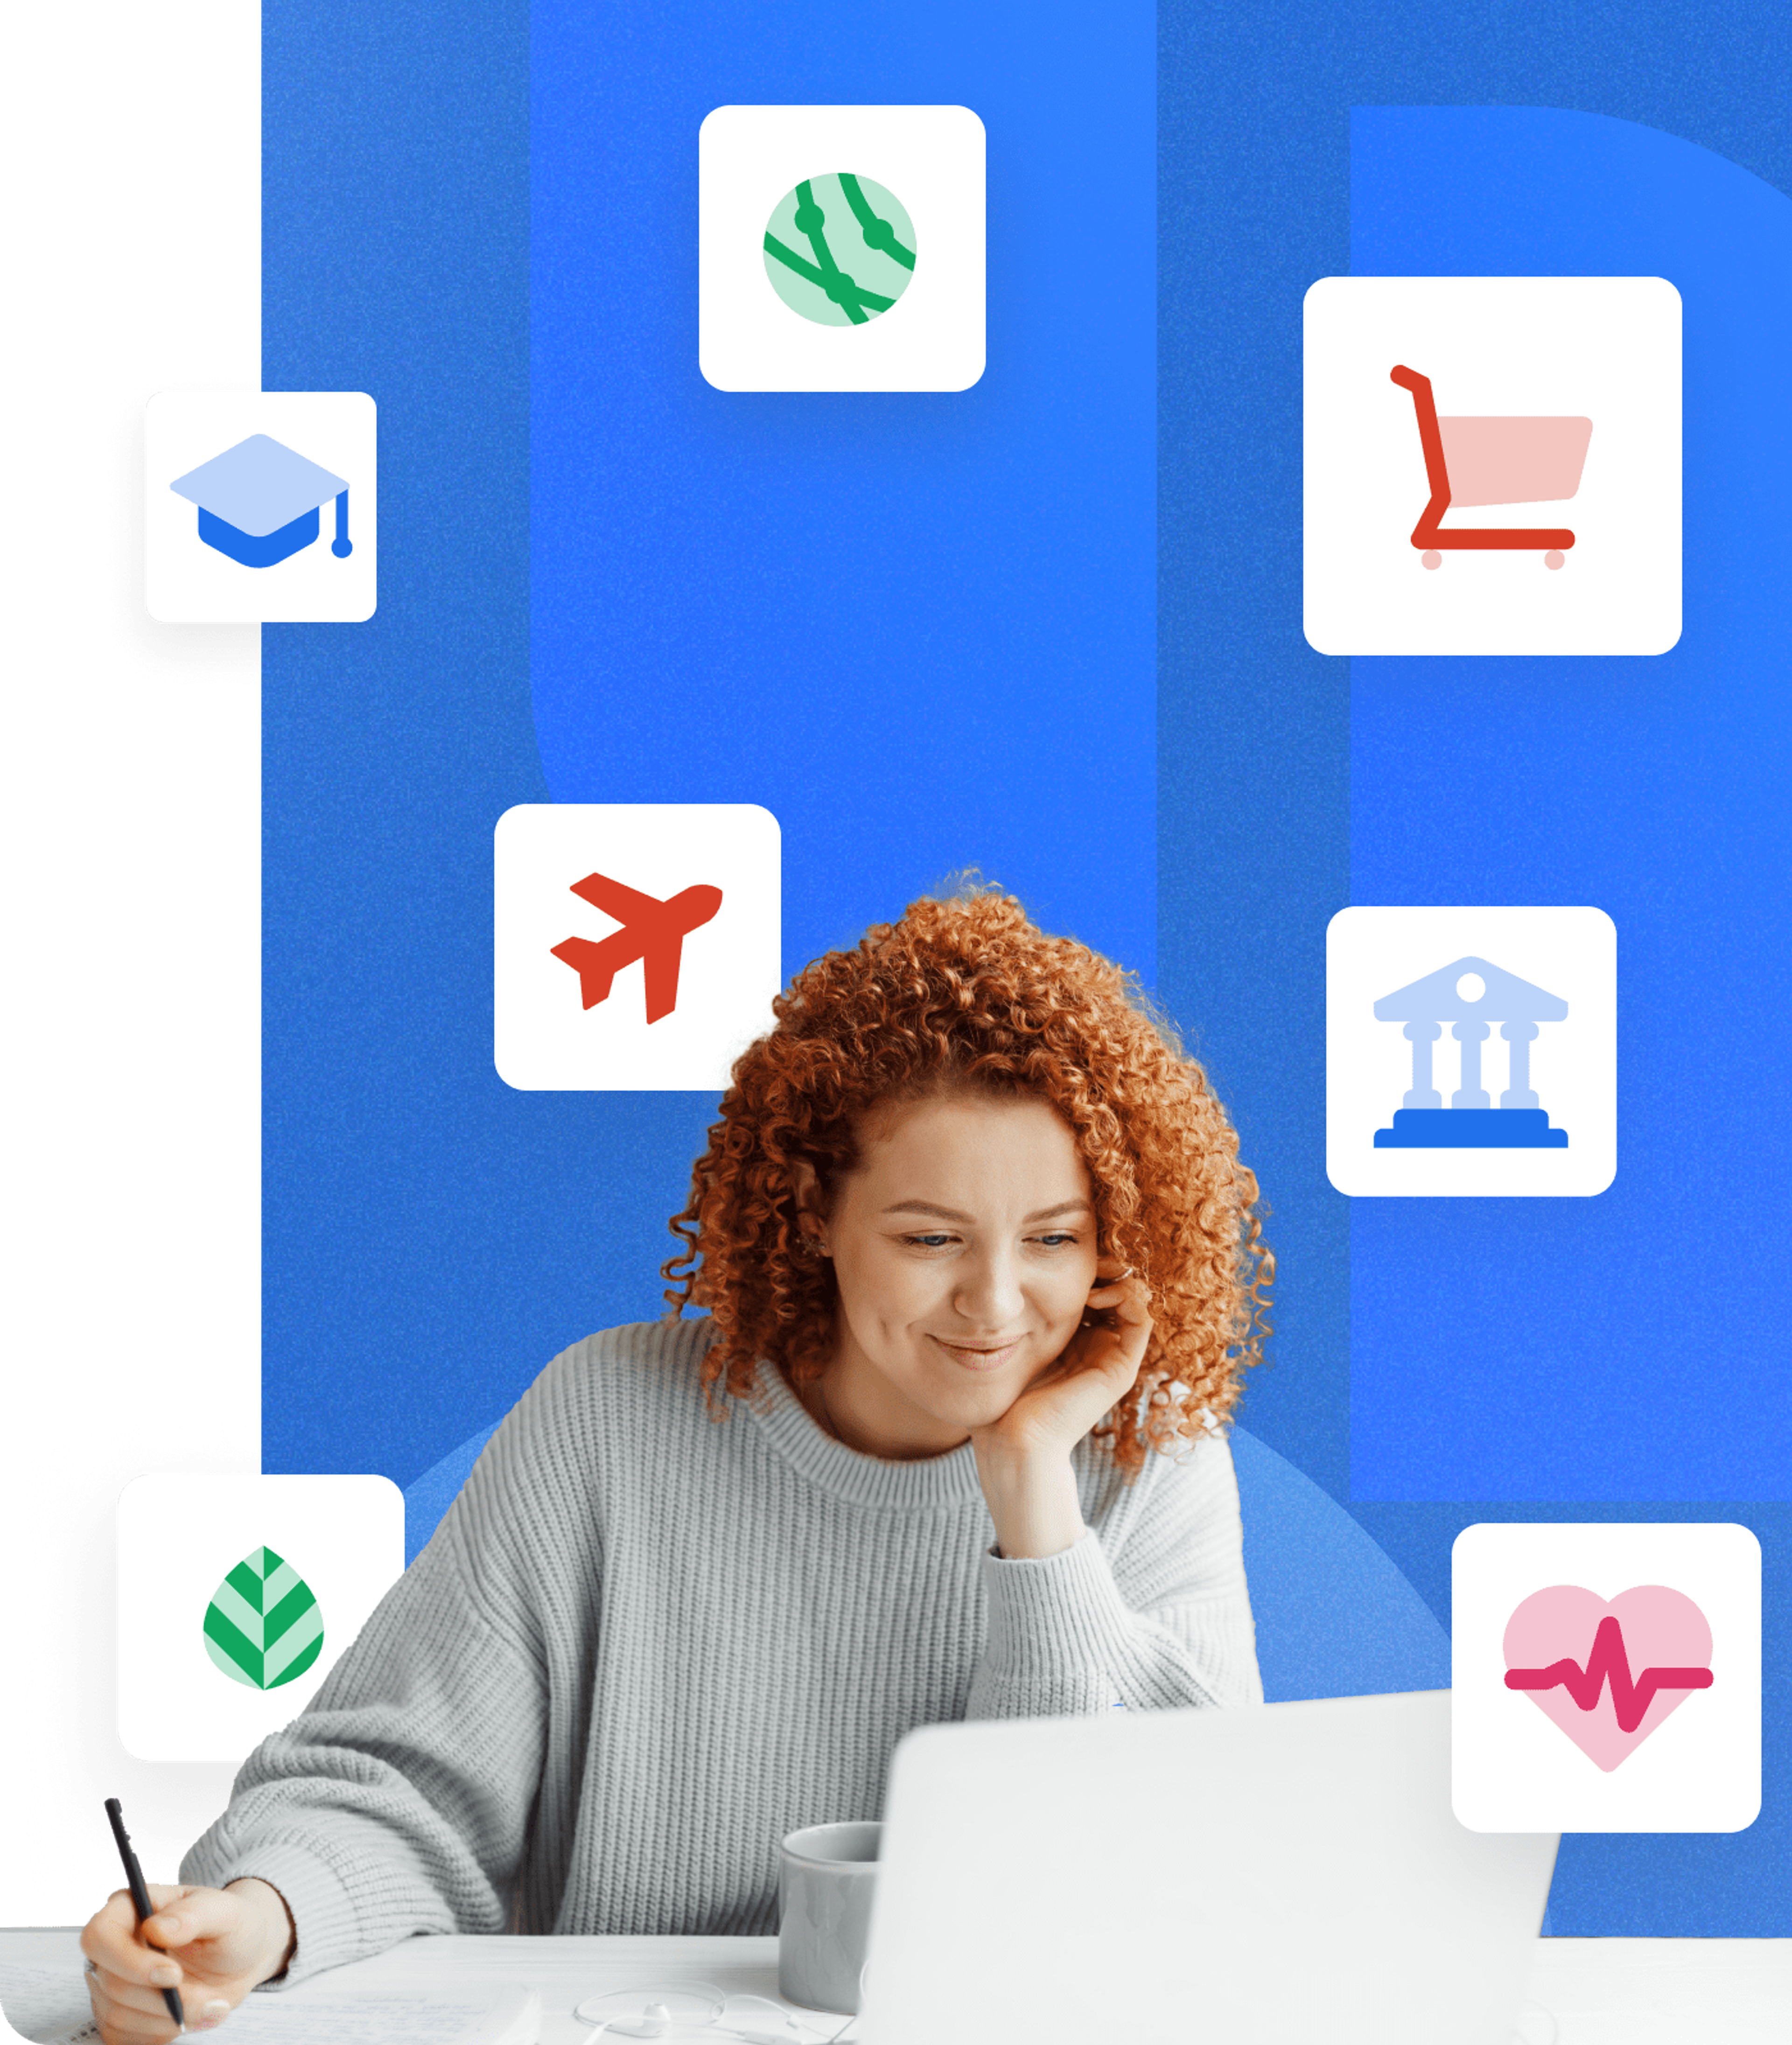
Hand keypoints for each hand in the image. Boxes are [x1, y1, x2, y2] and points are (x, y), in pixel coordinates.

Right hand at [81, 1879, 293, 2042]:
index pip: (100, 1937)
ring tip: (209, 2005)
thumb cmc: (231, 1926)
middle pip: (110, 1984)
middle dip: (161, 1999)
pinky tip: (191, 2017)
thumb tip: (156, 1929)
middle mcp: (113, 1947)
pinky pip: (124, 2038)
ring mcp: (112, 1984)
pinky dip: (162, 2032)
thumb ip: (193, 1915)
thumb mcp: (226, 1912)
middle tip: (205, 1999)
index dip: (130, 1961)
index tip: (173, 1975)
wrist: (240, 1959)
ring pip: (118, 2016)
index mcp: (130, 1909)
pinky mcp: (120, 2015)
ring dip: (168, 2018)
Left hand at [969, 1257, 1153, 1468]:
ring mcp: (1113, 1359)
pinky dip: (1127, 1298)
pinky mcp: (1120, 1370)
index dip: (1088, 1268)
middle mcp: (1099, 1348)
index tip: (1068, 1255)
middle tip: (1089, 1256)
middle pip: (1117, 1293)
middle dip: (1106, 1268)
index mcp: (1075, 1341)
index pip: (1095, 1292)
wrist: (1014, 1439)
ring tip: (1093, 1276)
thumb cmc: (1004, 1396)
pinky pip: (1142, 1321)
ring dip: (1118, 1279)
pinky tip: (1097, 1295)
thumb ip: (1019, 1317)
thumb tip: (1008, 1282)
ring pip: (1135, 1302)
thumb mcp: (1012, 1344)